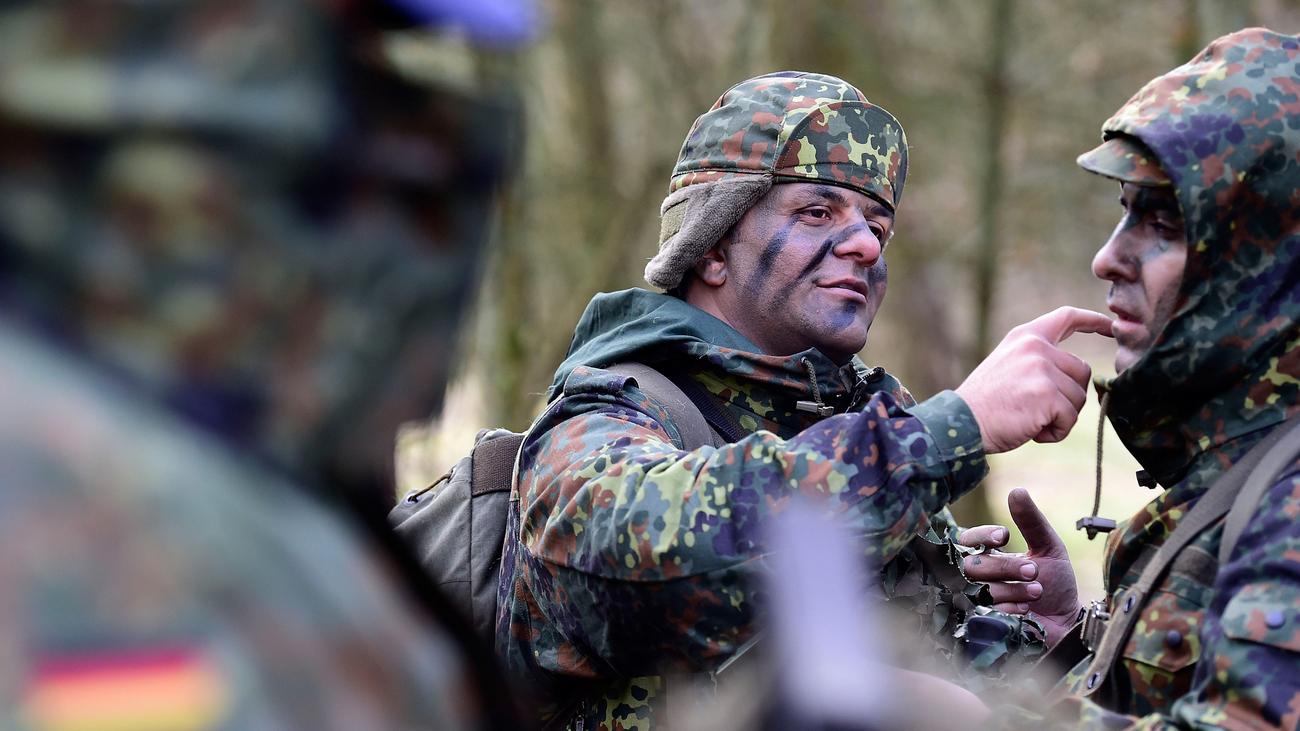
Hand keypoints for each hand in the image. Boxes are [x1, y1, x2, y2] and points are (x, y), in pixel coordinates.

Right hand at [956, 306, 1111, 453]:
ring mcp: (1042, 369)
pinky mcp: (1047, 394)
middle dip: (1068, 396)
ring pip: (1078, 397)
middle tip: (1037, 410)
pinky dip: (1056, 432)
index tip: (1109, 326)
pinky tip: (1032, 431)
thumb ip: (1040, 361)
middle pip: (1081, 370)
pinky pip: (1070, 418)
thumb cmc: (984, 403)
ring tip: (1029, 419)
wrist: (961, 423)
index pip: (1066, 318)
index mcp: (1025, 336)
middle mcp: (1035, 347)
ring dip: (1060, 416)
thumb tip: (1081, 375)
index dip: (1092, 321)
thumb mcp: (1009, 366)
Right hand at [960, 488, 1079, 647]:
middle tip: (1034, 571)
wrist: (1067, 623)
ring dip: (1012, 588)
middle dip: (1005, 566)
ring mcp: (977, 600)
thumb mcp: (1049, 548)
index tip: (1004, 537)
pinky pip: (985, 611)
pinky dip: (1009, 607)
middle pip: (971, 565)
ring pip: (979, 588)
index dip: (981, 536)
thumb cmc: (1056, 584)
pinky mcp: (983, 622)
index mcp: (988, 554)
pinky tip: (1026, 610)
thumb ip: (1031, 522)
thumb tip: (1016, 490)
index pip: (967, 539)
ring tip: (1037, 592)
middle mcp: (977, 576)